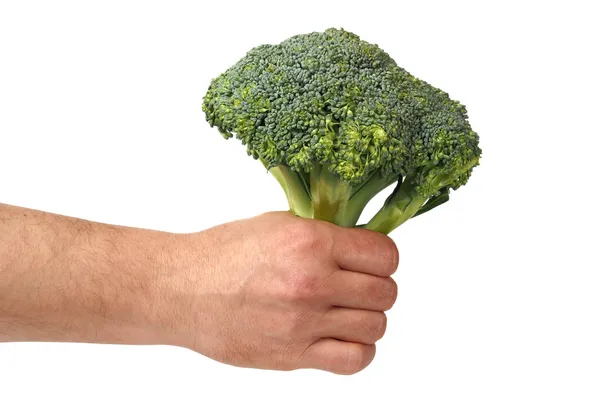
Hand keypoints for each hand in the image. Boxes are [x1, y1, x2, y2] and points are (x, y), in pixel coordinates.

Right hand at [159, 212, 398, 374]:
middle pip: (385, 292)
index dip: (384, 257)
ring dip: (368, 318)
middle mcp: (312, 282)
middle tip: (359, 285)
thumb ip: (323, 234)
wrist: (181, 289)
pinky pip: (354, 360)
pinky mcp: (293, 355)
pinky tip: (343, 338)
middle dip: (378, 286)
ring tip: (348, 311)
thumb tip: (361, 243)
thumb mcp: (276, 224)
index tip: (373, 260)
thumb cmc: (222, 253)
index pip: (384, 255)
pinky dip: (359, 350)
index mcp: (310, 242)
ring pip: (376, 326)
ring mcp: (304, 322)